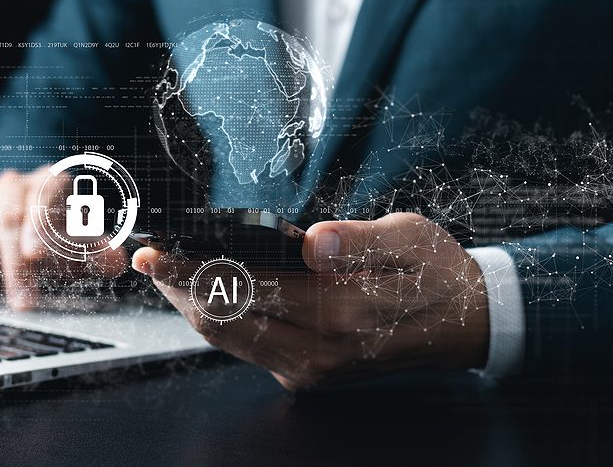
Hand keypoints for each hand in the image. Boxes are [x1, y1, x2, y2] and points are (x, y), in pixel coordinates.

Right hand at [0, 169, 126, 309]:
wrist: (31, 237)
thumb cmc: (61, 240)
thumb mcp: (85, 245)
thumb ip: (101, 251)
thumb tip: (115, 260)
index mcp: (47, 184)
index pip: (44, 192)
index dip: (39, 222)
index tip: (37, 254)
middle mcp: (9, 189)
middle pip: (7, 216)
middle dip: (14, 262)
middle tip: (23, 301)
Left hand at [132, 213, 488, 390]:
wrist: (465, 322)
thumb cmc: (436, 272)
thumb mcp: (409, 238)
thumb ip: (358, 239)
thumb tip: (312, 241)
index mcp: (341, 313)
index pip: (245, 288)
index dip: (192, 270)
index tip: (154, 253)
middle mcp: (318, 351)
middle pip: (222, 321)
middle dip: (176, 288)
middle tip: (147, 257)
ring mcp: (311, 369)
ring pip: (227, 339)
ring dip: (189, 306)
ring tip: (164, 273)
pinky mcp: (308, 373)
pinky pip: (245, 347)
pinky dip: (216, 320)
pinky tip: (202, 294)